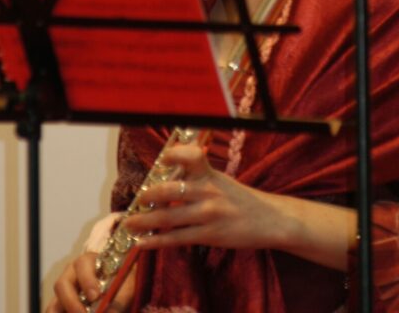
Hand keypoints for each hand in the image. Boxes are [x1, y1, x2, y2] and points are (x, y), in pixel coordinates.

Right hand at [44, 253, 136, 312]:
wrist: (122, 288)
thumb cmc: (124, 280)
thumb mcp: (127, 284)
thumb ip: (120, 297)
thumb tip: (108, 312)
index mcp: (87, 262)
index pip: (82, 265)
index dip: (87, 280)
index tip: (96, 296)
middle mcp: (71, 275)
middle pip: (61, 285)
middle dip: (71, 302)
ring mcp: (64, 293)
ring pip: (54, 304)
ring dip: (62, 312)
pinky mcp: (62, 306)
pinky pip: (55, 312)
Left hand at [124, 142, 279, 251]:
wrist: (269, 220)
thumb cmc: (240, 199)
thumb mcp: (221, 180)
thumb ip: (197, 178)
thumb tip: (167, 179)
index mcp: (211, 173)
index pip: (192, 156)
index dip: (174, 155)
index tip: (161, 159)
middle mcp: (208, 191)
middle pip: (171, 191)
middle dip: (149, 196)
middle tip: (137, 200)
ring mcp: (208, 214)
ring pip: (168, 218)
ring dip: (144, 222)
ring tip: (129, 224)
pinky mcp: (209, 235)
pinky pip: (177, 239)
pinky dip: (156, 242)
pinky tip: (142, 243)